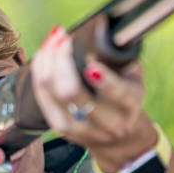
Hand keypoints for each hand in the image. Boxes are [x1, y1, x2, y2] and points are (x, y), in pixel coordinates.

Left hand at [31, 26, 157, 172]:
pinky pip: (41, 97)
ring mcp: (77, 128)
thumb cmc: (125, 100)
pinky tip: (43, 55)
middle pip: (71, 92)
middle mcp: (103, 122)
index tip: (92, 63)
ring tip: (52, 39)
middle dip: (62, 60)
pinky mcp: (58, 128)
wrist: (119, 140)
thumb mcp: (134, 80)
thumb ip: (123, 60)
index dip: (104, 79)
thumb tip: (104, 32)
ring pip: (51, 93)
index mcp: (127, 107)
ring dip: (46, 62)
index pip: (116, 94)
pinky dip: (39, 72)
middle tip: (62, 36)